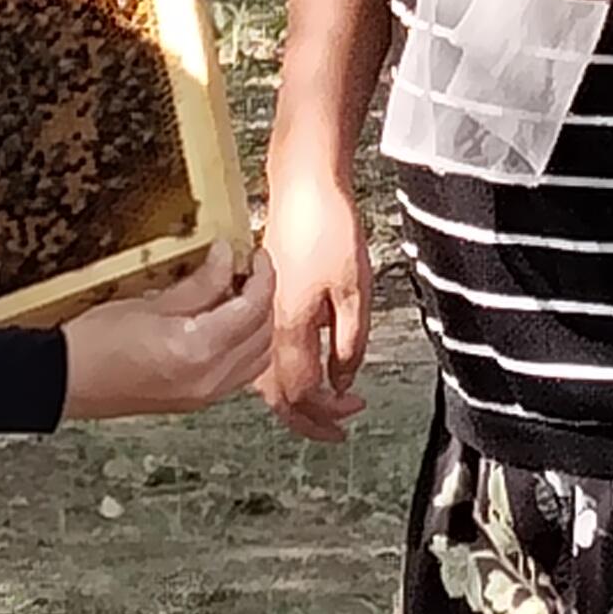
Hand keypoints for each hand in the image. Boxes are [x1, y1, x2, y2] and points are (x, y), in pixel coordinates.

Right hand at [59, 246, 274, 420]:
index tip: (256, 254)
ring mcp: (205, 395)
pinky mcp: (196, 401)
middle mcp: (209, 379)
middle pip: (262, 333)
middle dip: (263, 297)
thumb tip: (227, 258)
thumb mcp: (149, 302)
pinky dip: (244, 346)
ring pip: (256, 356)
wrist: (65, 381)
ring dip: (257, 323)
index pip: (253, 309)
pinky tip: (226, 325)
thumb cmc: (93, 344)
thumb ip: (198, 283)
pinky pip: (239, 373)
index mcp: (199, 350)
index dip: (262, 276)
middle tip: (249, 268)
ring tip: (239, 294)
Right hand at [254, 172, 371, 441]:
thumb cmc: (328, 227)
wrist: (302, 184)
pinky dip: (283, 373)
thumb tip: (344, 380)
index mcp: (287, 328)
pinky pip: (264, 353)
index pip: (301, 393)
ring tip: (323, 405)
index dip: (328, 412)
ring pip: (266, 377)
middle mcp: (265, 327)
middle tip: (336, 429)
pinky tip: (303, 368)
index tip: (352, 414)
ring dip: (294, 398)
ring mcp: (258, 314)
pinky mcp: (260, 300)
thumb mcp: (354, 290)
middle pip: (277, 395)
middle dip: (307, 419)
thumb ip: (349, 342)